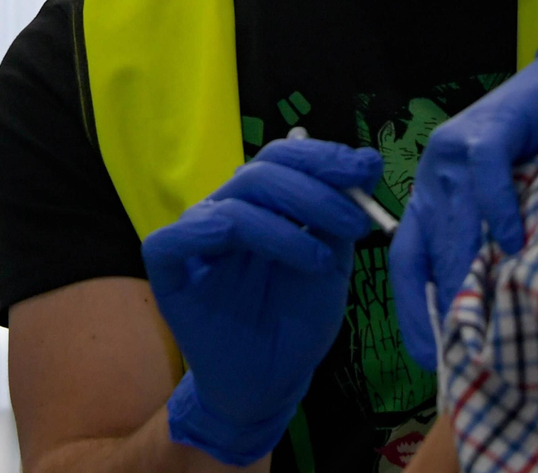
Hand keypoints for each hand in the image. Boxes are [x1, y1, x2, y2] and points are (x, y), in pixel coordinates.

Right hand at [142, 138, 382, 465]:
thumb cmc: (298, 320)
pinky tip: (234, 237)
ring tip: (323, 261)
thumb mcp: (332, 263)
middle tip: (355, 221)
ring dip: (286, 227)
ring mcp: (197, 239)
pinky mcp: (169, 274)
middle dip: (315, 190)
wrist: (272, 381)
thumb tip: (366, 159)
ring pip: (233, 205)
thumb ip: (340, 215)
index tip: (367, 168)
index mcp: (264, 201)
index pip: (285, 157)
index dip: (324, 156)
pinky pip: (171, 241)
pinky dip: (204, 231)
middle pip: (262, 173)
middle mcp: (228, 210)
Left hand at [390, 14, 537, 368]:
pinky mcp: (492, 123)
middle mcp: (436, 170)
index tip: (434, 359)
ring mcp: (458, 144)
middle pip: (429, 247)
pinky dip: (497, 211)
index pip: (407, 260)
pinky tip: (515, 245)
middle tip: (469, 351)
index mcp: (436, 193)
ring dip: (469, 267)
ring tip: (488, 317)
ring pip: (454, 217)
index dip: (413, 312)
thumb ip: (500, 247)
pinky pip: (485, 174)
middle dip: (445, 302)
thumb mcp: (521, 206)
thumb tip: (496, 321)